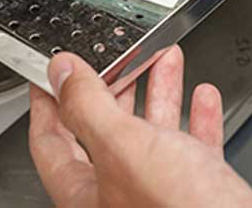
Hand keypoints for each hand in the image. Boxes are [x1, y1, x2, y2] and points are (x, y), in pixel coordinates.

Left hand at [29, 46, 251, 207]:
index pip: (50, 140)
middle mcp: (118, 195)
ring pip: (153, 133)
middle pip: (106, 130)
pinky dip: (198, 118)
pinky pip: (194, 148)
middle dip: (115, 85)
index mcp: (85, 192)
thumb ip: (88, 106)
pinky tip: (203, 98)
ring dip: (160, 91)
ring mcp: (159, 193)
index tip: (51, 73)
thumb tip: (61, 73)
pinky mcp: (198, 192)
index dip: (48, 101)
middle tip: (117, 57)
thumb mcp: (123, 148)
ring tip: (163, 60)